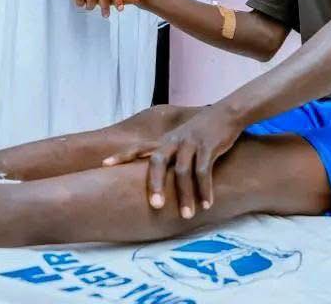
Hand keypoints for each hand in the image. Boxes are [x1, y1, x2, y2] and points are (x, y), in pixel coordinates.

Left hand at [103, 106, 242, 218]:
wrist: (225, 114)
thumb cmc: (201, 131)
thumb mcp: (180, 139)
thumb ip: (167, 153)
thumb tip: (153, 172)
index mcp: (164, 141)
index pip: (139, 148)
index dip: (122, 156)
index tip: (104, 165)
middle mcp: (174, 141)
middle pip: (158, 162)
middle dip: (155, 185)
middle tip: (155, 206)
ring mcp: (191, 143)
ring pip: (183, 171)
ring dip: (185, 195)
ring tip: (186, 215)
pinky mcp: (209, 146)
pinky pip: (204, 170)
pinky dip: (205, 189)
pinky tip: (207, 204)